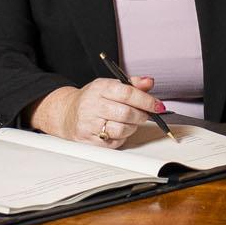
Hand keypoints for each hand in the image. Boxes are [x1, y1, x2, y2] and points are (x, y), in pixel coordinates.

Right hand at [35, 76, 165, 148]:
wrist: (67, 113)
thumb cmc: (92, 99)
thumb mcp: (109, 86)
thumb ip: (131, 84)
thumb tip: (149, 82)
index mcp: (99, 88)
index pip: (127, 93)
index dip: (147, 100)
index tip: (158, 106)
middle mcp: (92, 105)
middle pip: (126, 113)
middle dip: (141, 115)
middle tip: (145, 114)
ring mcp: (89, 124)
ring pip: (122, 130)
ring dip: (132, 127)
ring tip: (130, 122)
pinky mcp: (88, 140)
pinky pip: (114, 142)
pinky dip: (122, 137)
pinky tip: (117, 130)